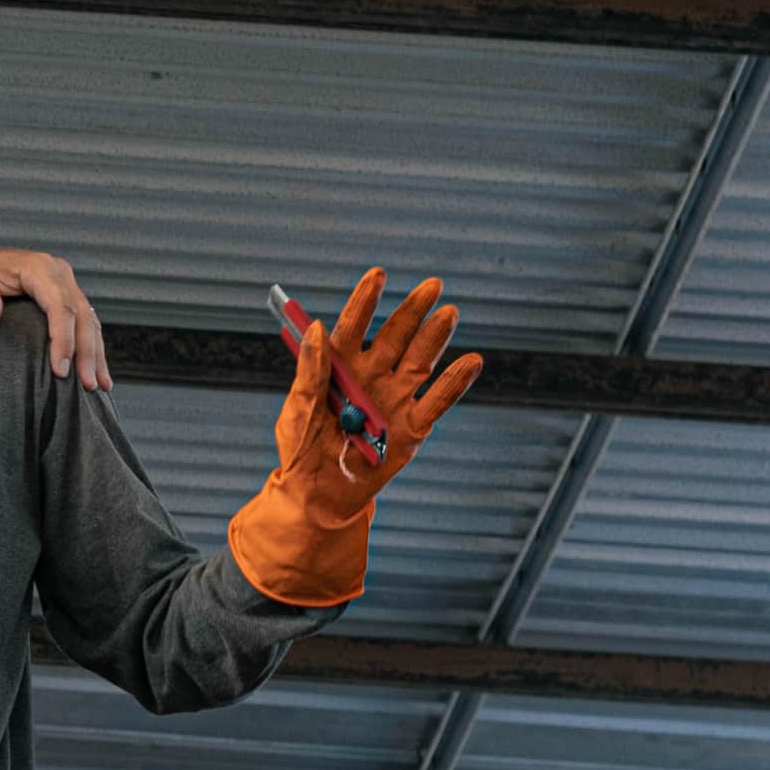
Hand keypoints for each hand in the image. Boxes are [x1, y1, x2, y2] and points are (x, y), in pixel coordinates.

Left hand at [0, 244, 110, 391]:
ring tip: (100, 385)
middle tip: (87, 385)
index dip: (63, 340)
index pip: (60, 306)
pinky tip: (97, 371)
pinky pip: (84, 321)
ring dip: (95, 354)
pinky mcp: (64, 295)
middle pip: (81, 315)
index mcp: (39, 267)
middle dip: (86, 353)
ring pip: (89, 320)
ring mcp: (64, 283)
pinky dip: (92, 346)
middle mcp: (58, 273)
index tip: (60, 371)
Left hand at [228, 267, 482, 607]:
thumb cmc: (302, 449)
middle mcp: (373, 376)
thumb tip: (317, 328)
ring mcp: (395, 398)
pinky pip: (437, 402)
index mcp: (340, 367)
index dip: (366, 301)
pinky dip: (455, 383)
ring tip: (448, 314)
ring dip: (435, 338)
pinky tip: (471, 361)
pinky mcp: (413, 427)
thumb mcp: (298, 410)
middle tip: (432, 286)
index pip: (355, 326)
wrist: (318, 493)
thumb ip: (310, 371)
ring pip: (420, 362)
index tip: (378, 275)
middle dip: (413, 311)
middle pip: (396, 337)